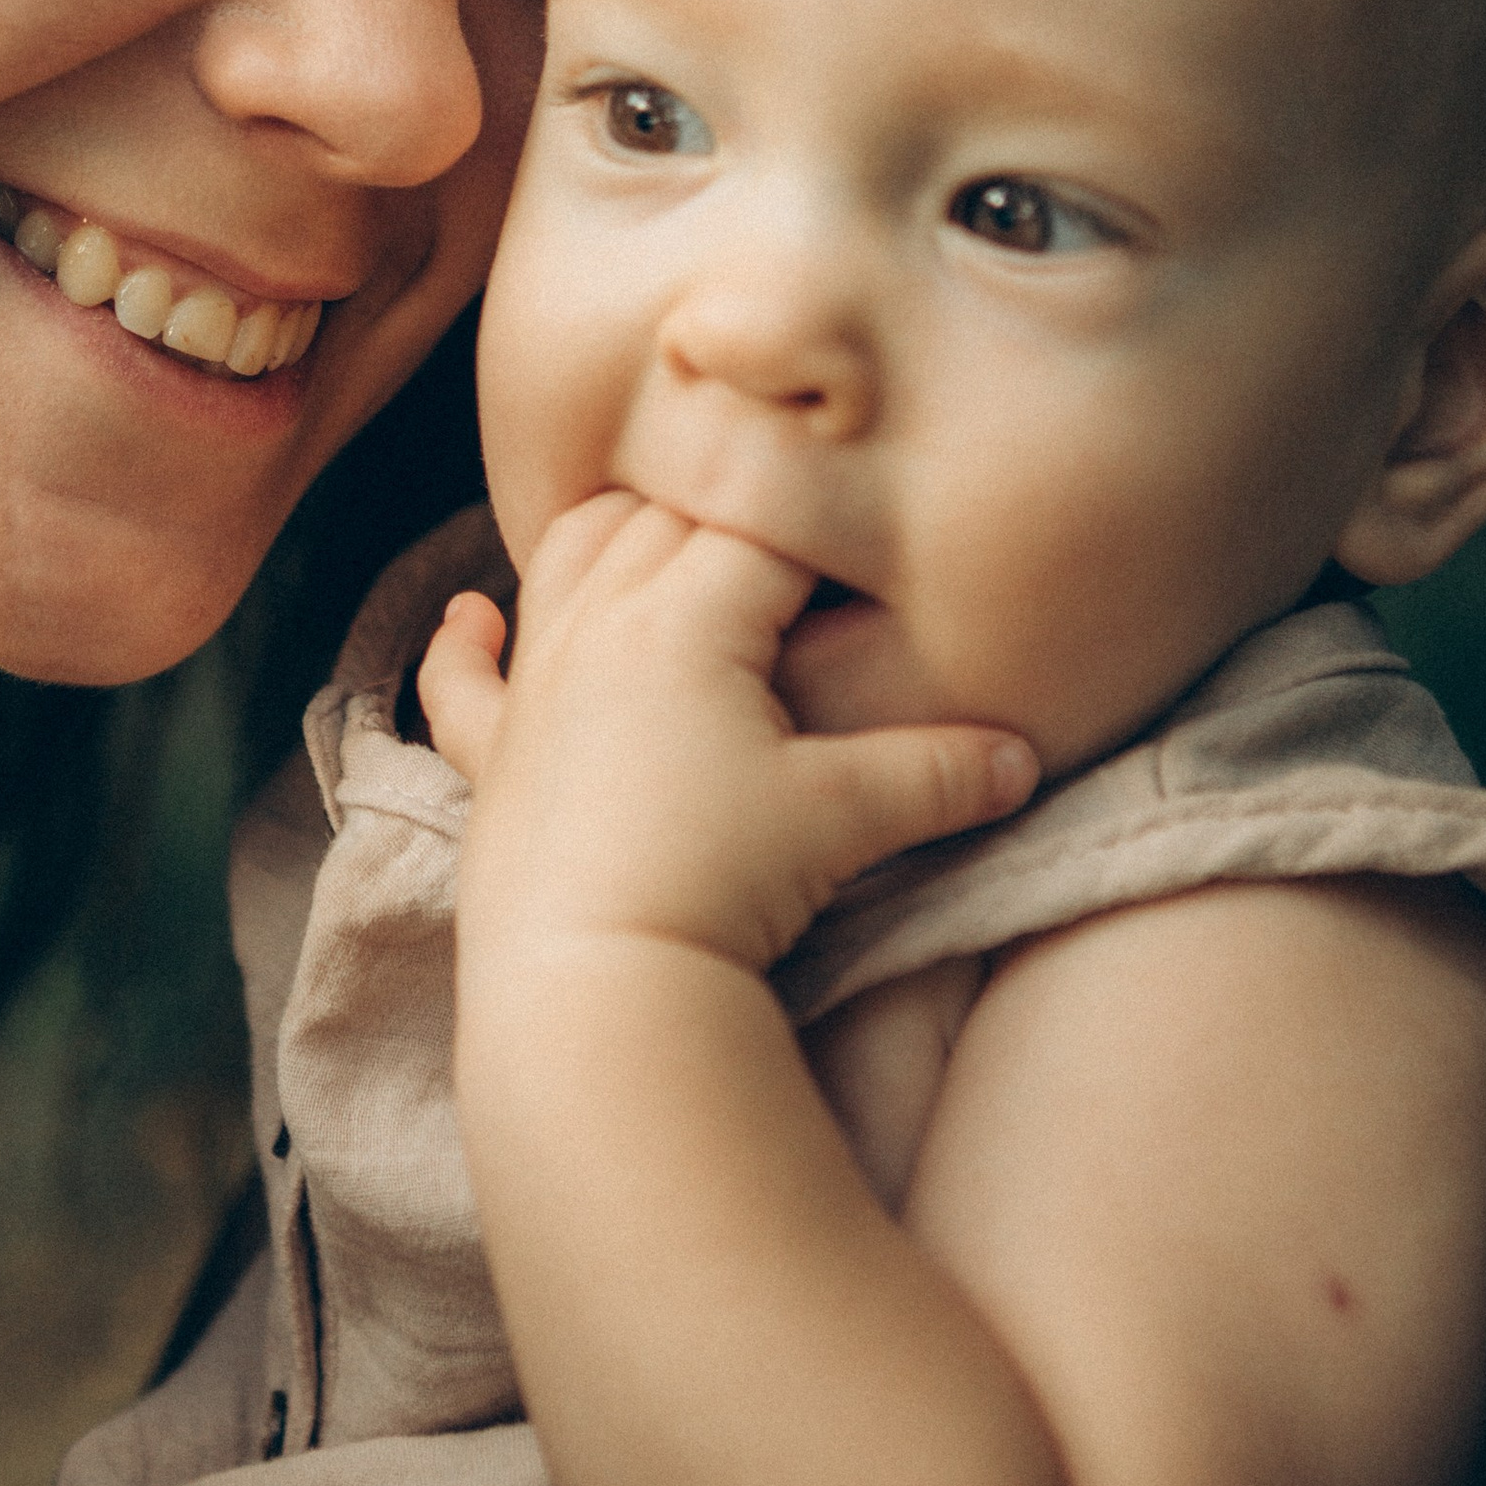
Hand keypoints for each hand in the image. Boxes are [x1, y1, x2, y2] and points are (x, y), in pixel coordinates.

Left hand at [419, 492, 1037, 976]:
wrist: (593, 982)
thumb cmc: (720, 884)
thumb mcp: (844, 819)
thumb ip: (937, 774)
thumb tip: (1024, 758)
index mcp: (687, 616)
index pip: (758, 521)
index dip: (813, 508)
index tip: (856, 505)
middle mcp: (600, 624)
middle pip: (660, 516)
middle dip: (724, 503)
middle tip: (780, 508)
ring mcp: (538, 685)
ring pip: (563, 562)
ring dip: (609, 534)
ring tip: (652, 522)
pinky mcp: (495, 758)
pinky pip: (464, 683)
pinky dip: (461, 646)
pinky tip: (468, 620)